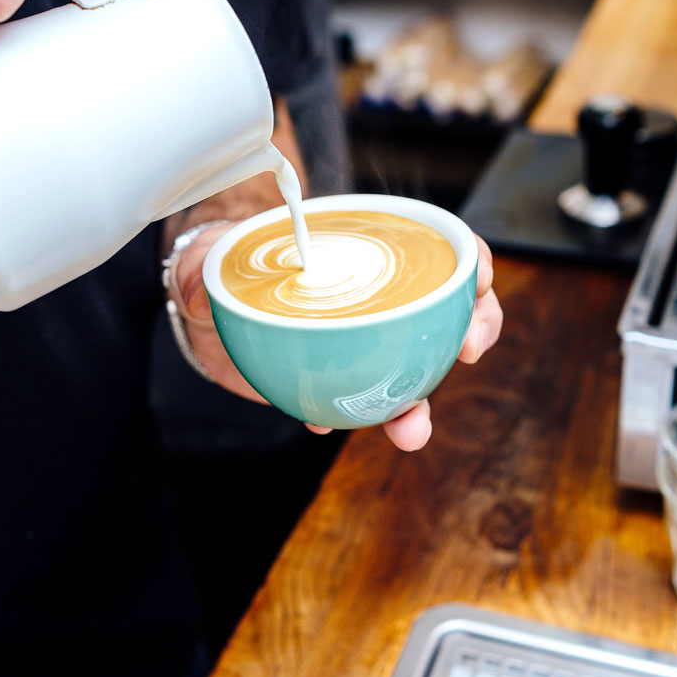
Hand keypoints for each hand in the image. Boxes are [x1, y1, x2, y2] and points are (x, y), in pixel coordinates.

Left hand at [168, 228, 502, 451]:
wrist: (209, 310)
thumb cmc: (222, 267)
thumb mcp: (206, 258)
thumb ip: (201, 269)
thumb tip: (198, 292)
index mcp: (362, 248)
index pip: (436, 246)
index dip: (469, 260)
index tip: (477, 281)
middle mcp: (376, 294)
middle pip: (447, 307)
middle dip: (474, 328)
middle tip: (467, 351)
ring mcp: (364, 340)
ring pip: (416, 368)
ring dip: (420, 402)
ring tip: (409, 430)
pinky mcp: (343, 378)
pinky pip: (367, 401)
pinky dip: (358, 417)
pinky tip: (330, 423)